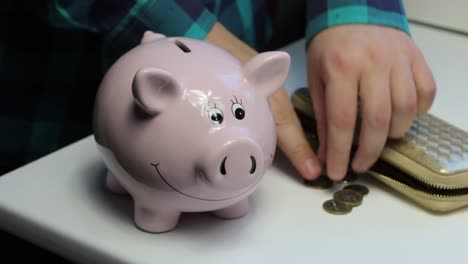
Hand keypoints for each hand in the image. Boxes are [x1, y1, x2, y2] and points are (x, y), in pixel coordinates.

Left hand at [307, 25, 436, 180]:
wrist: (355, 12)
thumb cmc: (331, 48)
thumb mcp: (316, 78)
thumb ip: (322, 117)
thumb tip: (326, 155)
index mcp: (341, 67)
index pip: (342, 120)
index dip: (340, 152)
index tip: (337, 173)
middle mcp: (373, 63)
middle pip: (377, 120)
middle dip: (369, 152)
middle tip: (359, 166)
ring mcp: (399, 60)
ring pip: (406, 109)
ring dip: (393, 134)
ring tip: (378, 139)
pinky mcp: (416, 58)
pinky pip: (426, 93)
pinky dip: (417, 113)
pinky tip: (400, 118)